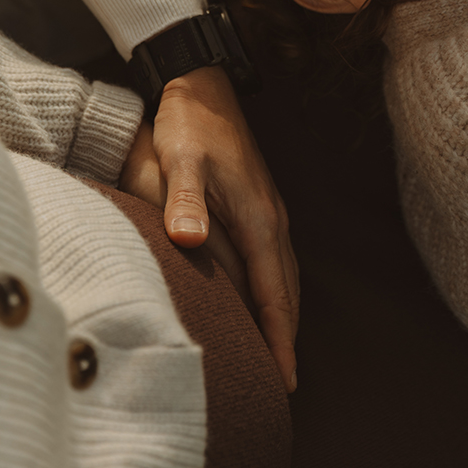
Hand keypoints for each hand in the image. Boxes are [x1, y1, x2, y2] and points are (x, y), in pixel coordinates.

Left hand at [121, 65, 298, 391]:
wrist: (202, 83)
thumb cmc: (189, 124)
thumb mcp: (181, 160)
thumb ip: (185, 202)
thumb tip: (189, 242)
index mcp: (259, 218)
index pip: (274, 293)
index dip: (280, 338)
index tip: (286, 380)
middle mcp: (272, 220)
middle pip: (286, 292)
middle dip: (285, 337)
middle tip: (281, 384)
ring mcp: (268, 211)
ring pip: (282, 276)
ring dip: (281, 315)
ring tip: (273, 354)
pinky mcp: (257, 204)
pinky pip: (272, 261)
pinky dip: (273, 290)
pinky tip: (257, 300)